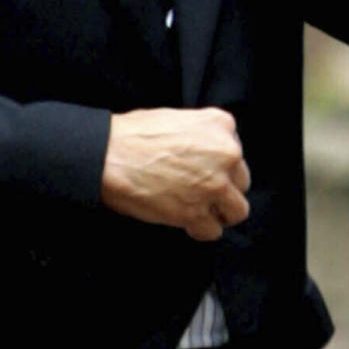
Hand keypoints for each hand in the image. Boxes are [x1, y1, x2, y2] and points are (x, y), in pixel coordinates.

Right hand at [101, 106, 250, 241]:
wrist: (108, 155)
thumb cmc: (132, 135)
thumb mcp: (177, 119)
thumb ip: (202, 136)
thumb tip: (206, 156)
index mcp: (221, 125)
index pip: (236, 154)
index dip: (219, 166)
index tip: (202, 171)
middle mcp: (226, 154)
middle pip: (241, 182)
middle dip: (223, 190)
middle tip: (198, 192)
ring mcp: (214, 185)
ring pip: (236, 210)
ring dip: (218, 213)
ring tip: (197, 211)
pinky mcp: (197, 212)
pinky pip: (213, 230)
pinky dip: (199, 229)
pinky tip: (184, 221)